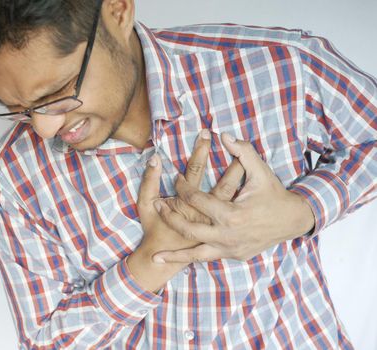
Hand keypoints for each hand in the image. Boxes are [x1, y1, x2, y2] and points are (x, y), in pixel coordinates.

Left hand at [152, 132, 315, 263]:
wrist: (293, 221)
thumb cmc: (274, 194)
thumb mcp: (260, 171)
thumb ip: (242, 152)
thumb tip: (223, 135)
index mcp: (231, 214)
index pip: (196, 199)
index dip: (182, 187)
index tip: (174, 179)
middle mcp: (227, 235)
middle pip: (188, 228)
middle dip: (169, 217)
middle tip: (156, 207)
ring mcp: (230, 249)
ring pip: (195, 254)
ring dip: (175, 254)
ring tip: (155, 256)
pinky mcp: (234, 255)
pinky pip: (208, 257)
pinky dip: (192, 258)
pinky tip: (177, 261)